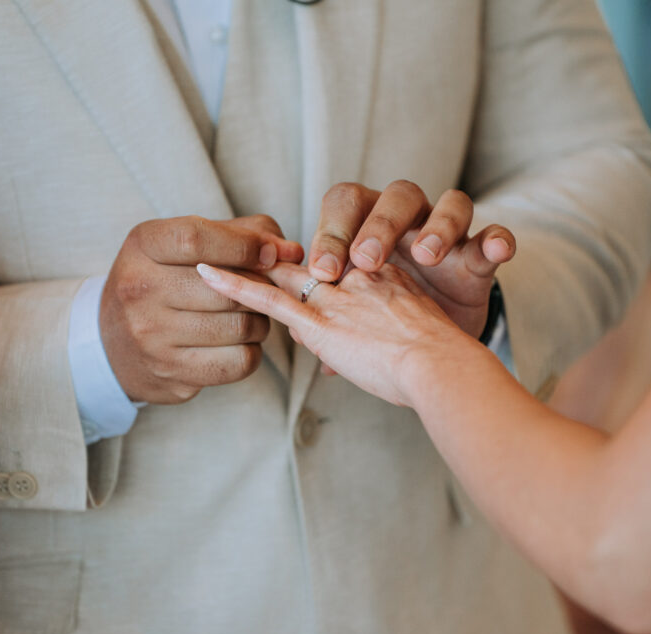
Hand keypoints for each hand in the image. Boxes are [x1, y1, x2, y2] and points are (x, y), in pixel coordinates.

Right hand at [100, 215, 303, 403]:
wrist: (111, 342)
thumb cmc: (164, 281)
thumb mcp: (186, 244)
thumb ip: (242, 235)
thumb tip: (291, 252)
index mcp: (142, 247)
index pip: (196, 239)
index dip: (243, 245)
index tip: (269, 254)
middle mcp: (139, 290)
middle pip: (227, 289)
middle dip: (260, 289)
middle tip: (264, 291)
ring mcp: (152, 337)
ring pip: (240, 327)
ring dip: (260, 321)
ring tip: (251, 315)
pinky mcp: (171, 374)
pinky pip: (239, 363)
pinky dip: (252, 352)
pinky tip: (240, 342)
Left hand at [196, 261, 482, 407]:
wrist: (442, 365)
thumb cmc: (438, 364)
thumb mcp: (412, 340)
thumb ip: (377, 341)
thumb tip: (335, 364)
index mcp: (383, 277)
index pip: (338, 264)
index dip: (316, 263)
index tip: (296, 263)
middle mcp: (356, 278)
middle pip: (308, 260)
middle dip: (277, 258)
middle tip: (243, 252)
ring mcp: (335, 297)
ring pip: (283, 274)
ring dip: (249, 266)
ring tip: (213, 258)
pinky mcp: (318, 321)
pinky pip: (268, 298)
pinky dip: (235, 286)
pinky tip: (208, 275)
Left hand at [307, 181, 515, 337]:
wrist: (431, 350)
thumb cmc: (381, 324)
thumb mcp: (352, 316)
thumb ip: (325, 315)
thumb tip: (294, 331)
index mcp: (367, 227)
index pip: (346, 205)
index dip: (333, 231)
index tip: (323, 271)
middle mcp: (409, 222)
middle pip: (397, 196)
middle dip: (379, 225)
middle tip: (365, 262)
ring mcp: (449, 236)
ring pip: (451, 204)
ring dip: (437, 227)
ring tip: (427, 255)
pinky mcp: (480, 259)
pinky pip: (496, 236)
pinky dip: (497, 240)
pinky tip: (495, 250)